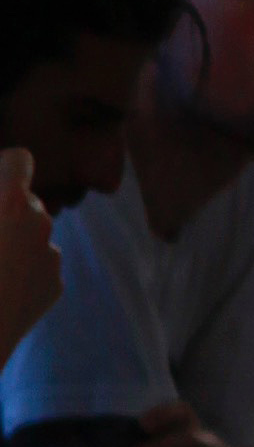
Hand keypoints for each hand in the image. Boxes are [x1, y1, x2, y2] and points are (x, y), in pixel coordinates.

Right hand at [0, 144, 58, 370]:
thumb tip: (2, 203)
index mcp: (11, 201)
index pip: (18, 160)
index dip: (3, 167)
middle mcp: (41, 222)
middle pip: (26, 201)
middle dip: (5, 211)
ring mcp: (51, 256)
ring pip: (32, 236)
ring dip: (12, 243)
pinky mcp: (55, 286)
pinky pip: (37, 267)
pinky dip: (21, 273)